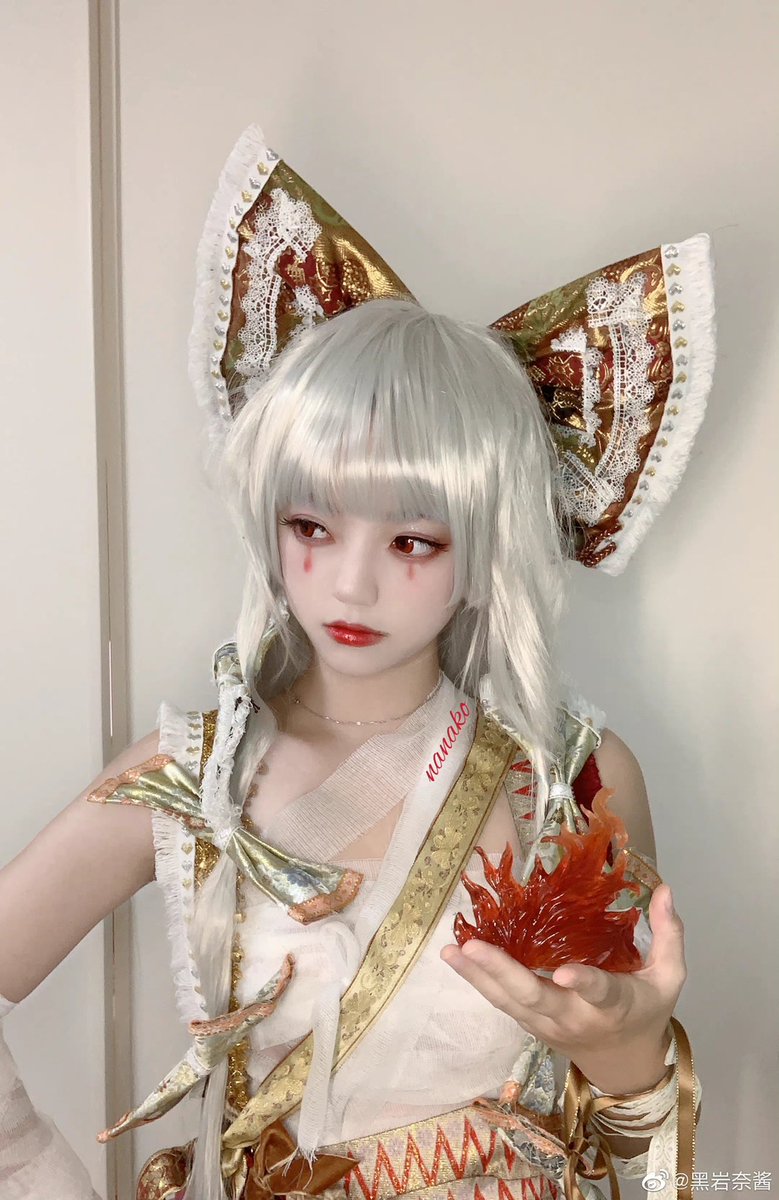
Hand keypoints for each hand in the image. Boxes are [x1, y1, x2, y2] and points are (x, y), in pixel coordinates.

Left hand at [440, 883, 685, 1085]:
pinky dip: (479, 982)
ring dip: (477, 976)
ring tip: (450, 951)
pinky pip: (502, 1003)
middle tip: (471, 947)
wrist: (624, 1063)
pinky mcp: (530, 1023)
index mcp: (613, 1004)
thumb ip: (669, 934)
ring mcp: (546, 1023)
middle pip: (534, 997)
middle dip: (501, 972)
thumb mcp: (670, 977)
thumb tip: (665, 889)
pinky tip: (457, 959)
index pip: (598, 992)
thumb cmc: (647, 1010)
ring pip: (508, 1002)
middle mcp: (574, 1016)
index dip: (582, 982)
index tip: (563, 971)